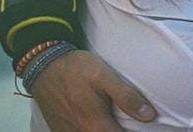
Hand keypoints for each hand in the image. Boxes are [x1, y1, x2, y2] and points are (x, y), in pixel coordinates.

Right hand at [30, 50, 155, 130]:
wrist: (43, 66)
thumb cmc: (76, 70)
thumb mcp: (105, 77)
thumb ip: (127, 98)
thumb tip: (149, 116)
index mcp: (96, 126)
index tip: (143, 127)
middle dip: (119, 131)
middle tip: (129, 123)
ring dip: (106, 131)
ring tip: (115, 122)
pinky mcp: (60, 130)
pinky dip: (91, 131)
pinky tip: (98, 124)